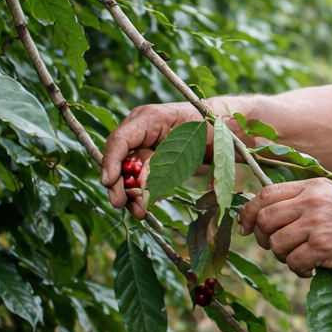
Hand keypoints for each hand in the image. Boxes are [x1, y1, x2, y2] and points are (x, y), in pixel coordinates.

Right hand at [100, 102, 202, 217]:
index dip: (110, 162)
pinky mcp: (153, 162)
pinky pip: (141, 180)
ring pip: (128, 173)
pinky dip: (142, 194)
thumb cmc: (208, 127)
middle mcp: (140, 132)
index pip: (120, 140)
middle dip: (117, 183)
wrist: (223, 127)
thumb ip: (163, 159)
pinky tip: (144, 207)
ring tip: (138, 212)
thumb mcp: (187, 141)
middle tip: (119, 203)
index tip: (108, 182)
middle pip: (119, 159)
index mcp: (147, 119)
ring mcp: (146, 147)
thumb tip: (142, 182)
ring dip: (130, 193)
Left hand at [239, 179, 331, 276]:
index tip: (246, 227)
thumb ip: (302, 200)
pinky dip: (298, 270)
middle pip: (265, 219)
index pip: (266, 194)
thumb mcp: (331, 198)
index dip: (249, 211)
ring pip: (276, 243)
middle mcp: (312, 201)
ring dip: (282, 256)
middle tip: (277, 247)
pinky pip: (293, 262)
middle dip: (263, 238)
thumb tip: (262, 213)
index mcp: (312, 186)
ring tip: (299, 257)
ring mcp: (317, 223)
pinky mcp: (323, 246)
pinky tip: (311, 268)